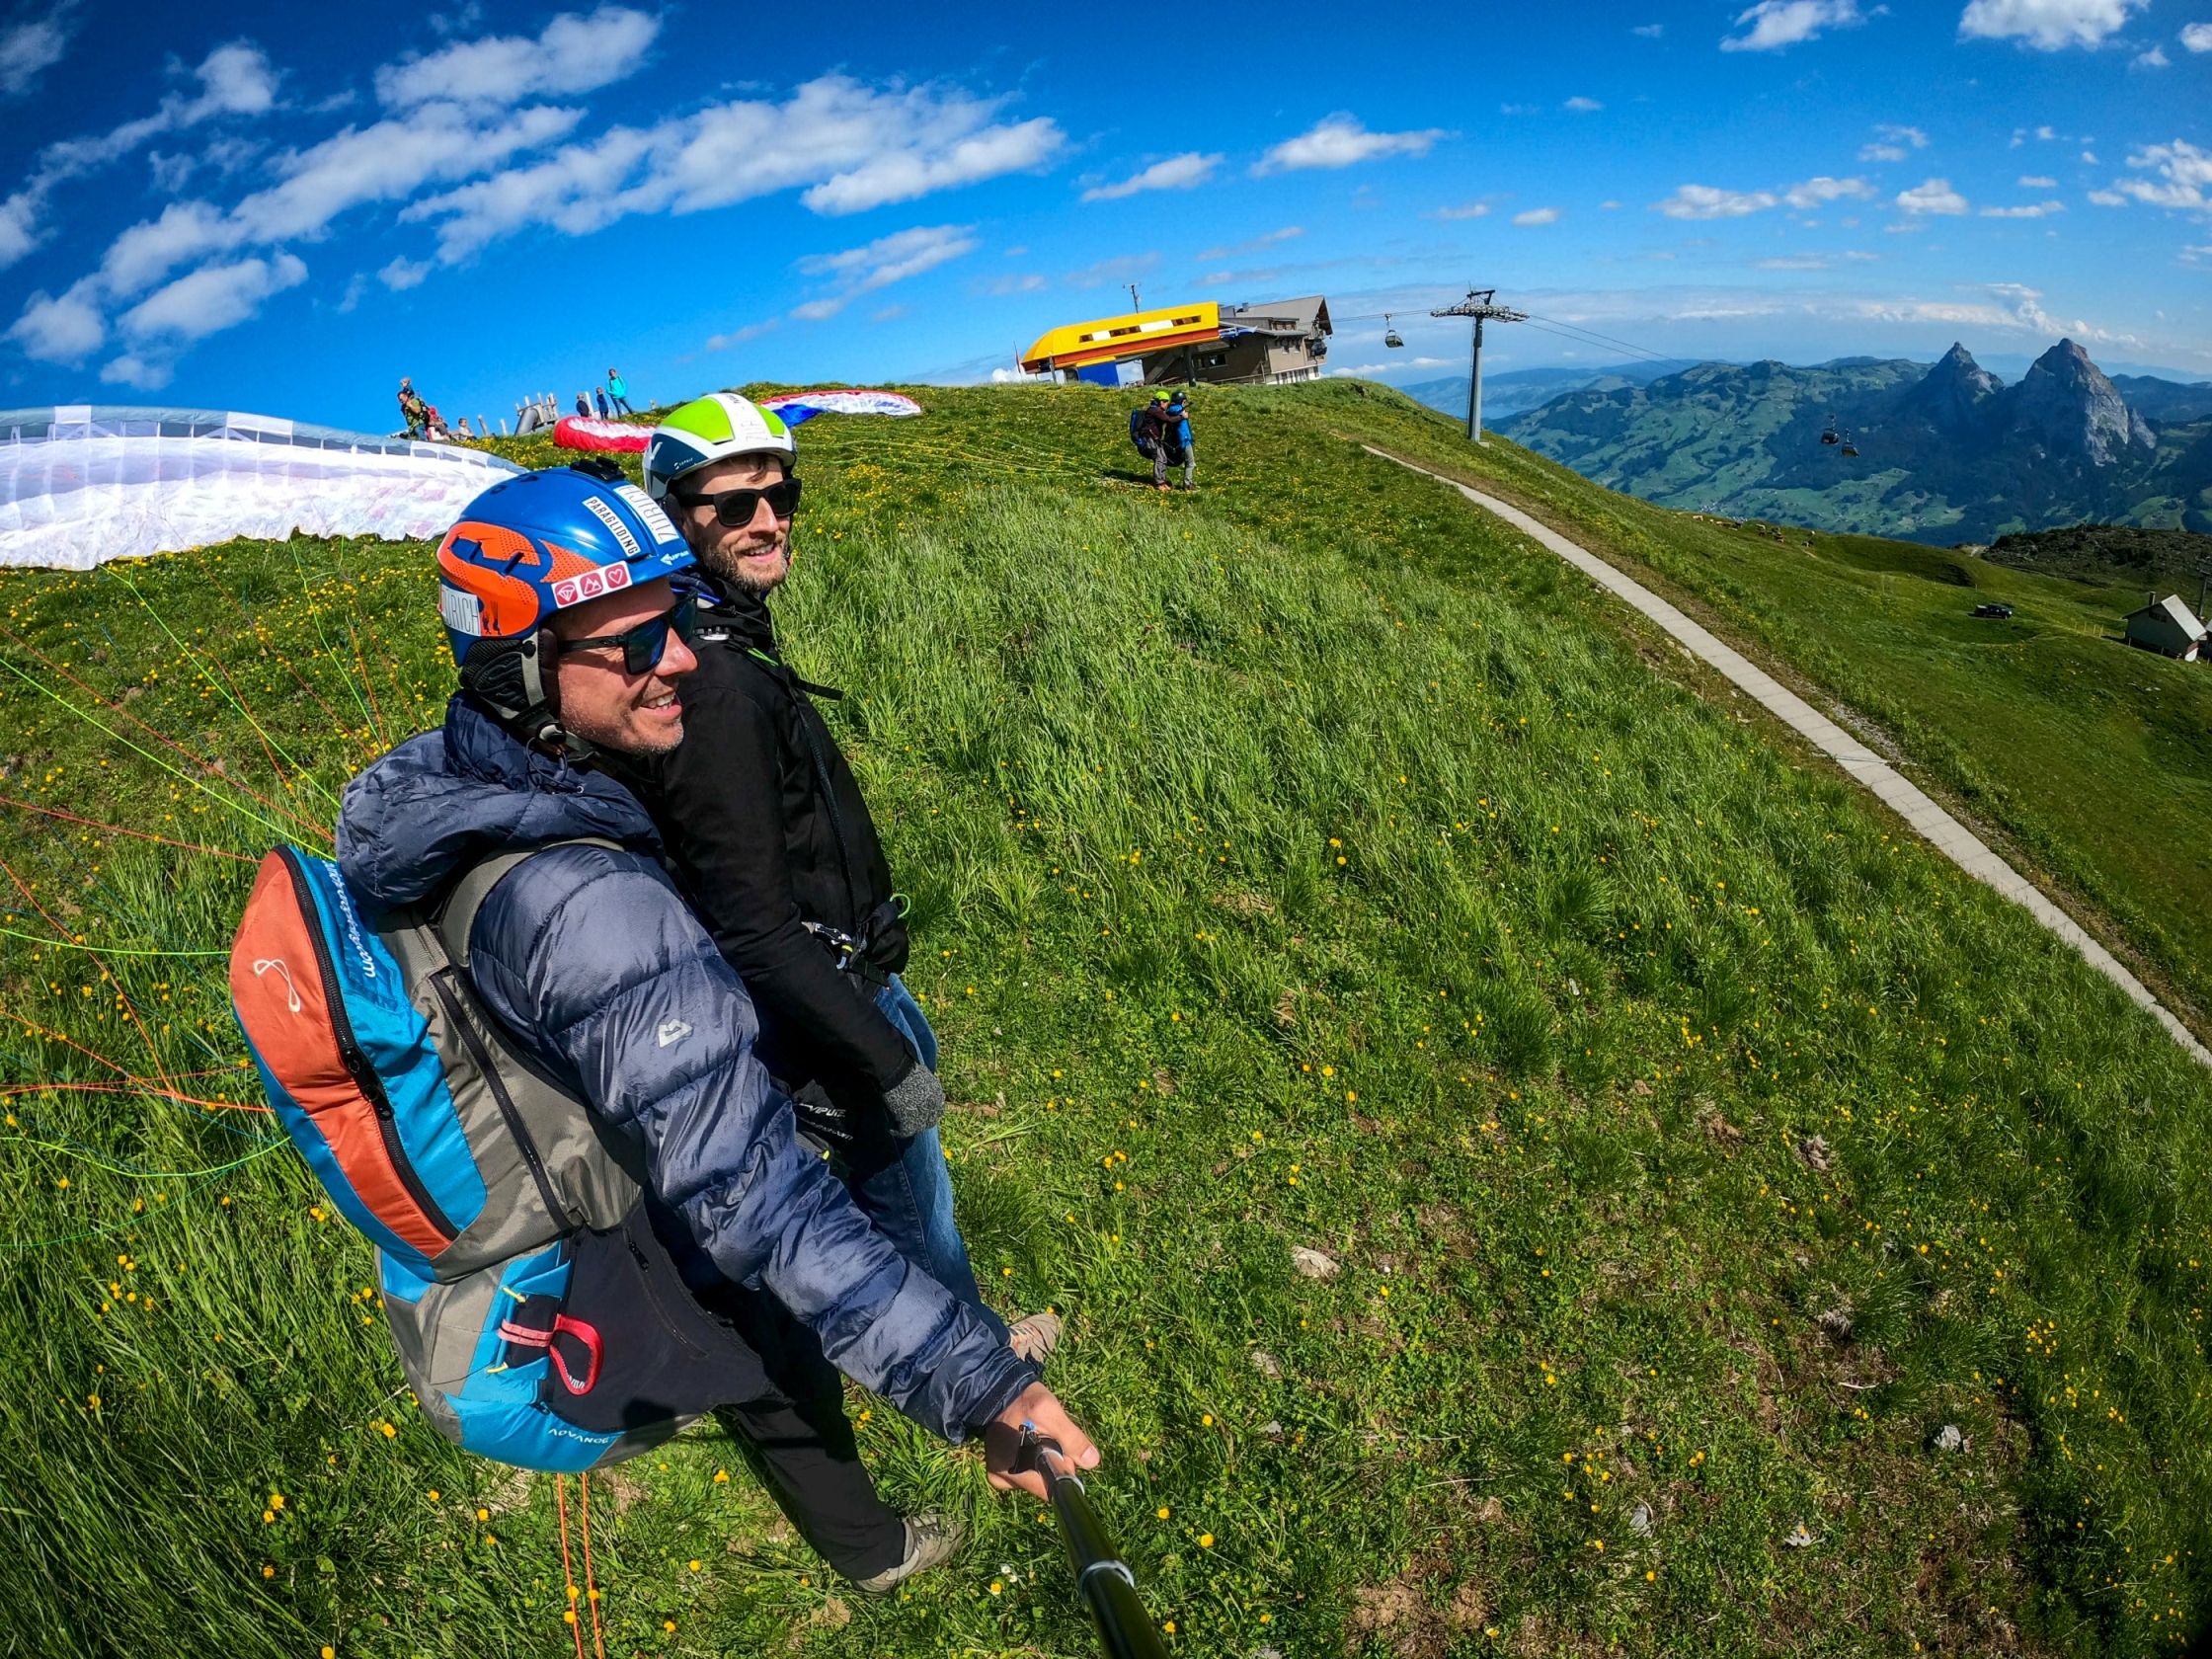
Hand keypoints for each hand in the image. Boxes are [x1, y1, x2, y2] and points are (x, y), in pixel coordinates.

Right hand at [882, 1062, 944, 1136]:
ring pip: (918, 1128)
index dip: (930, 1111)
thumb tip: (919, 1089)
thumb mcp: (921, 1076)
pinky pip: (904, 1132)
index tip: (922, 1111)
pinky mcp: (910, 1122)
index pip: (938, 1108)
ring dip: (910, 1127)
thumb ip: (924, 1086)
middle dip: (922, 1122)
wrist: (898, 1072)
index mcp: (937, 1093)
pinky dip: (897, 1131)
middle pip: (931, 1121)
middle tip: (911, 1121)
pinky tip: (890, 1129)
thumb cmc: (906, 1069)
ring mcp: (923, 1115)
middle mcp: (933, 1106)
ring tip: (899, 1126)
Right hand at [984, 1382, 1097, 1500]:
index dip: (1062, 1472)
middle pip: (1043, 1485)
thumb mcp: (1050, 1412)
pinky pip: (1024, 1474)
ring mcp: (999, 1477)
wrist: (997, 1391)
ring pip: (1035, 1479)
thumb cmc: (1024, 1400)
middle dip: (1052, 1464)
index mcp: (1014, 1470)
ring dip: (1041, 1462)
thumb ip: (1071, 1438)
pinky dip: (1031, 1461)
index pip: (1050, 1490)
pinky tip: (1026, 1442)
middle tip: (1048, 1437)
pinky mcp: (997, 1471)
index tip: (1062, 1451)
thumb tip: (1091, 1462)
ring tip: (1035, 1436)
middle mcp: (1003, 1479)